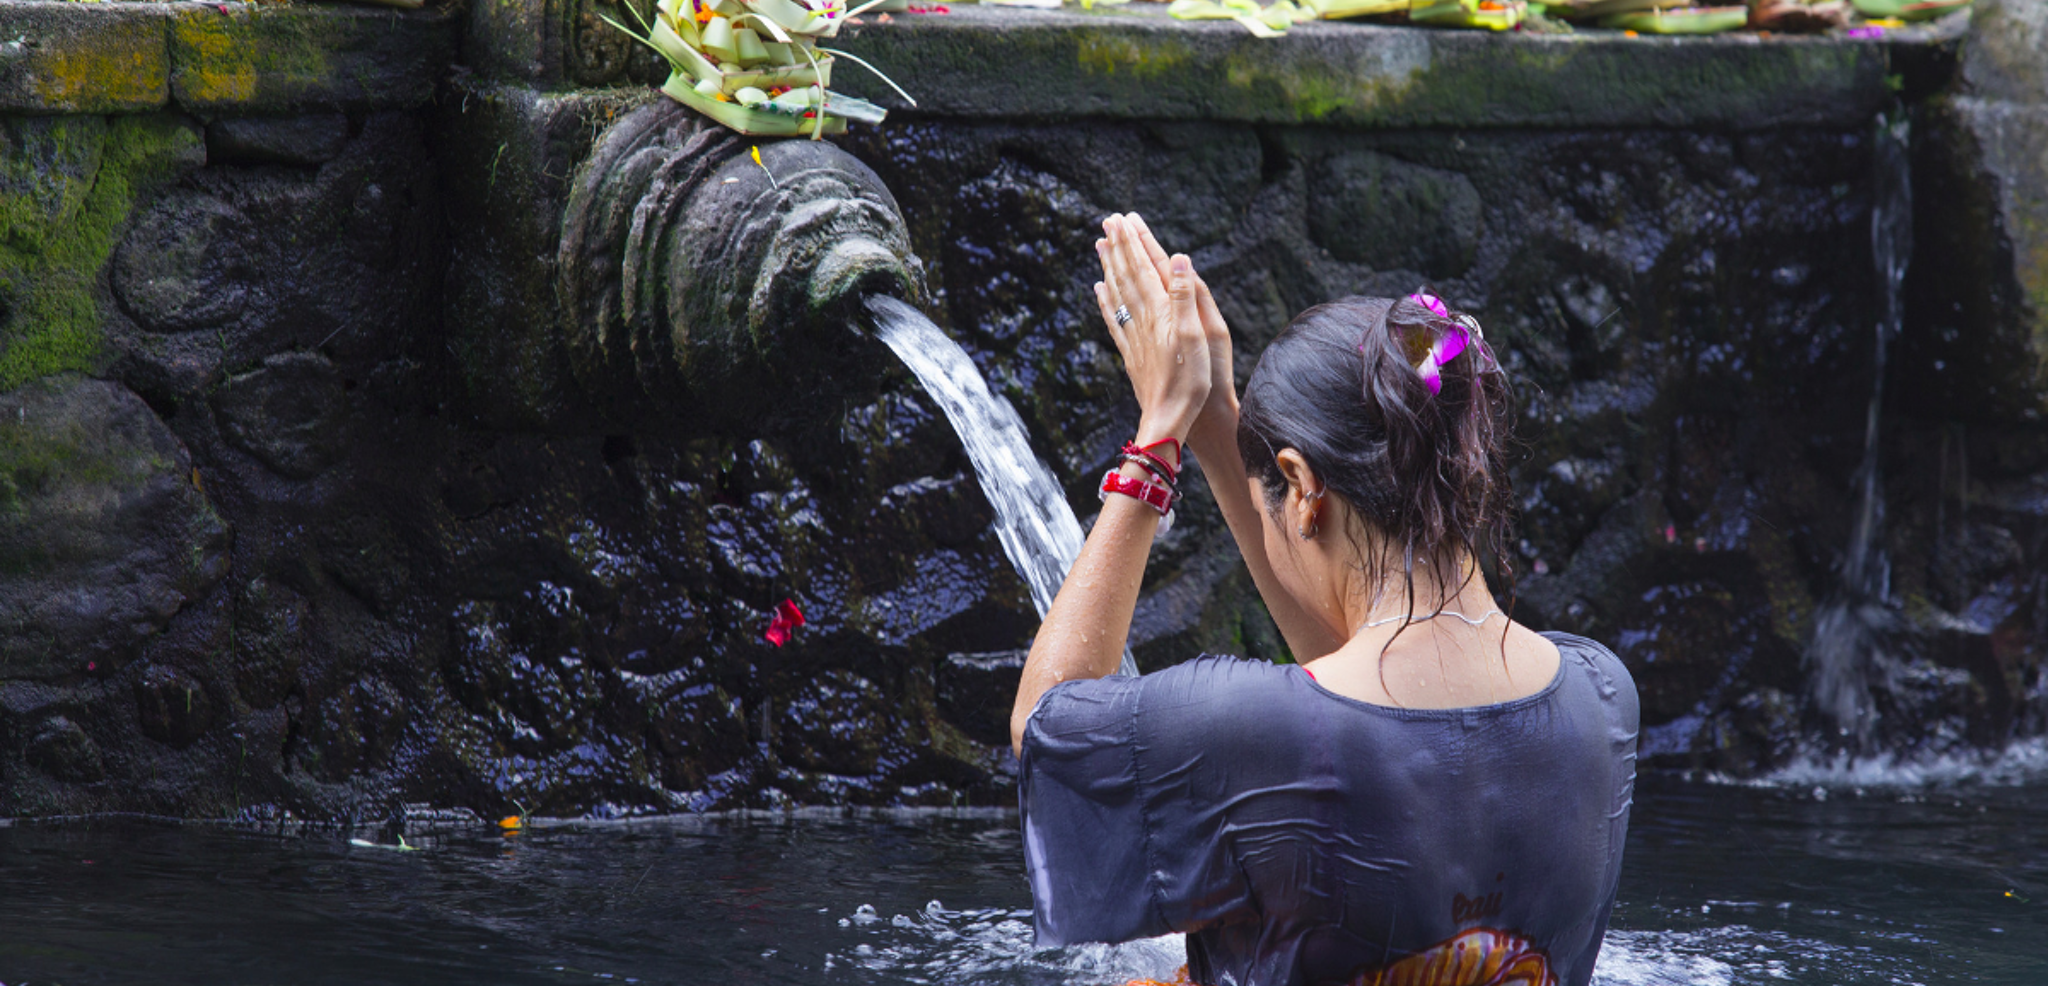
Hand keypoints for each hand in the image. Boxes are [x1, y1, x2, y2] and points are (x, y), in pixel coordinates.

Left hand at [1094, 214, 1208, 446]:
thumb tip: (1177, 258)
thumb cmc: (1190, 381)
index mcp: (1160, 312)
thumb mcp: (1197, 336)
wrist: (1168, 419)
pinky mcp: (1130, 353)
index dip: (1134, 242)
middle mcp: (1142, 320)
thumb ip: (1184, 295)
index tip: (1124, 218)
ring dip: (1110, 266)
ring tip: (1101, 245)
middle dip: (1118, 246)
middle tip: (1109, 220)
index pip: (1143, 268)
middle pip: (1127, 275)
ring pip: (1117, 293)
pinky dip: (1106, 300)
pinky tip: (1099, 289)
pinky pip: (1114, 319)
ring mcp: (1133, 336)